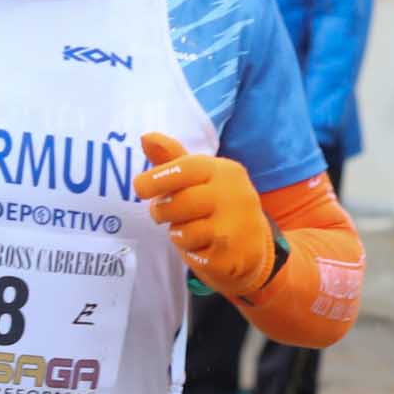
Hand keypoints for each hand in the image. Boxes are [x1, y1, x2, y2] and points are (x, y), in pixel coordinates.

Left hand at [133, 133, 274, 296]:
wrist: (254, 249)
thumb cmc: (218, 207)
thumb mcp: (200, 179)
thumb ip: (173, 159)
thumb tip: (146, 137)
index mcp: (226, 171)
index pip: (186, 168)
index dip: (158, 178)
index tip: (139, 188)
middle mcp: (235, 195)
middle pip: (179, 202)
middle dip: (162, 211)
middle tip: (163, 213)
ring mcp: (236, 227)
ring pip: (183, 232)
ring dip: (178, 234)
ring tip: (193, 231)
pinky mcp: (232, 256)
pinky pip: (192, 256)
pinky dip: (191, 253)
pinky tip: (205, 249)